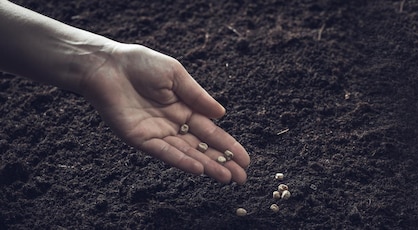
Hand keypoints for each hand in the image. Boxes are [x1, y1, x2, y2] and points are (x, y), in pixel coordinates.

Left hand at [80, 43, 248, 183]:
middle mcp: (174, 125)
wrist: (107, 66)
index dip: (229, 145)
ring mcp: (158, 134)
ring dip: (207, 166)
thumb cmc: (141, 64)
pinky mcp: (140, 139)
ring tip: (227, 178)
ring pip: (187, 154)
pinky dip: (181, 161)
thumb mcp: (176, 75)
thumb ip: (197, 96)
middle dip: (223, 162)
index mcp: (185, 109)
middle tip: (242, 178)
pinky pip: (164, 152)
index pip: (212, 132)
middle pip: (203, 147)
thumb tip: (221, 114)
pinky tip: (199, 168)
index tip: (246, 159)